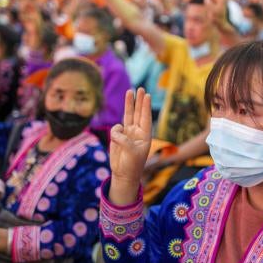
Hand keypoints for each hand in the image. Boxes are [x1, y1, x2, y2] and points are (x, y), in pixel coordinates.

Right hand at [109, 88, 151, 205]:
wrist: (123, 173)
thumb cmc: (132, 164)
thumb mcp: (131, 152)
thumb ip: (124, 139)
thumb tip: (116, 130)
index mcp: (145, 135)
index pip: (146, 118)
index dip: (146, 106)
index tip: (147, 95)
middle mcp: (137, 132)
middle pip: (138, 112)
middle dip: (139, 101)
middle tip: (141, 89)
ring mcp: (128, 133)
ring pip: (128, 115)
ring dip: (129, 104)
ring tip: (130, 91)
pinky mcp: (118, 136)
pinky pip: (116, 128)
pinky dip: (115, 132)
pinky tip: (116, 140)